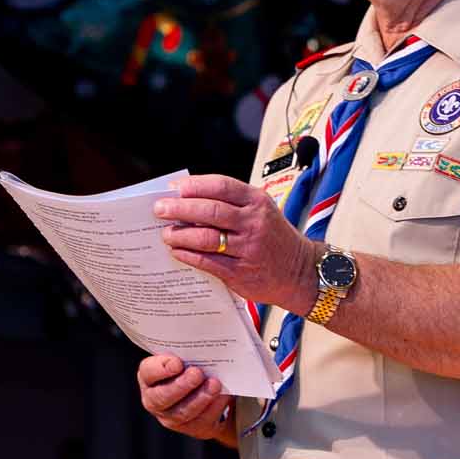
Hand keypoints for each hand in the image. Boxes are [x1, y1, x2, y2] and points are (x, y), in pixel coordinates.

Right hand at [137, 353, 231, 443]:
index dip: (160, 368)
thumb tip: (206, 335)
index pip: (148, 372)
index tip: (177, 363)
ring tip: (214, 384)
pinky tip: (223, 395)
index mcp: (150, 377)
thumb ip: (189, 351)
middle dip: (181, 385)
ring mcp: (172, 417)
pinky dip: (214, 407)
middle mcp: (155, 399)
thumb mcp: (187, 357)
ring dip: (200, 397)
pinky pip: (202, 420)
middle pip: (162, 397)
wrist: (209, 391)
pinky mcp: (192, 427)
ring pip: (183, 412)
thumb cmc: (194, 367)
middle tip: (197, 373)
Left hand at [154, 174, 315, 310]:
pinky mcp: (240, 272)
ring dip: (180, 234)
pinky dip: (188, 255)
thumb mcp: (261, 210)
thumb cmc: (274, 237)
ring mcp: (248, 248)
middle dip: (180, 208)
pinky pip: (207, 261)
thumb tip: (187, 197)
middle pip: (210, 211)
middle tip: (159, 209)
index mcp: (258, 202)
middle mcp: (254, 223)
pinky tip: (177, 251)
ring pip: (206, 238)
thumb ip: (232, 203)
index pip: (221, 186)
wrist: (300, 271)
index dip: (194, 186)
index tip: (173, 189)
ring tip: (166, 234)